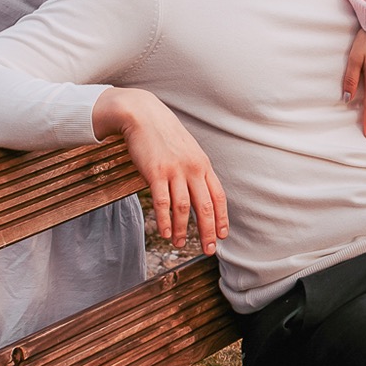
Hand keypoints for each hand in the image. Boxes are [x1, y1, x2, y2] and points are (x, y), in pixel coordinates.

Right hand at [93, 87, 228, 254]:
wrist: (143, 115)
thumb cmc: (164, 134)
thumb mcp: (188, 150)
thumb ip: (195, 170)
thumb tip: (200, 192)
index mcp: (203, 165)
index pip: (218, 197)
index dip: (221, 218)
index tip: (222, 236)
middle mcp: (192, 169)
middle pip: (204, 207)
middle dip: (207, 232)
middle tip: (208, 250)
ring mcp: (175, 170)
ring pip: (183, 208)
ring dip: (182, 229)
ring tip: (179, 244)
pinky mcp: (156, 172)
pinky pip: (163, 202)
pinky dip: (164, 221)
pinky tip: (164, 233)